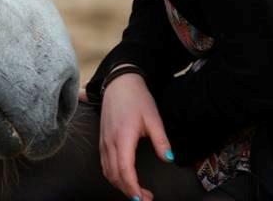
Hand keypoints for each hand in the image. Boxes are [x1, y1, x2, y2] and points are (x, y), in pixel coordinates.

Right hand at [99, 73, 173, 200]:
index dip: (133, 187)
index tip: (143, 198)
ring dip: (120, 185)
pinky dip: (114, 176)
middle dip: (129, 191)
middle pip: (114, 175)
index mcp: (123, 137)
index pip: (125, 169)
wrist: (120, 83)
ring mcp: (104, 141)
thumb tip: (169, 159)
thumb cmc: (137, 98)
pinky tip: (125, 179)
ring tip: (137, 192)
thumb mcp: (153, 117)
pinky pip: (104, 164)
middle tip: (146, 198)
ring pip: (107, 171)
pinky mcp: (102, 140)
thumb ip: (161, 140)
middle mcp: (110, 142)